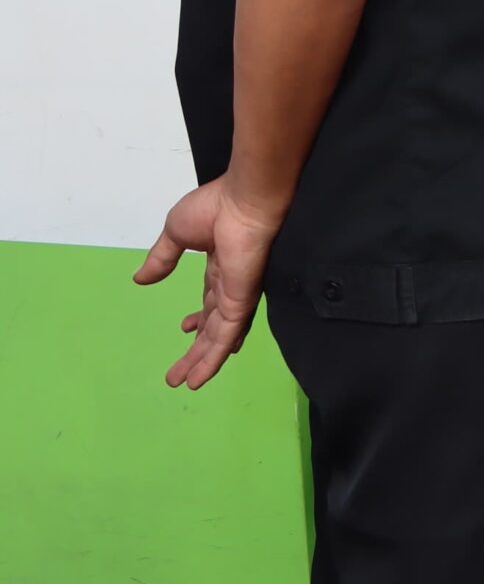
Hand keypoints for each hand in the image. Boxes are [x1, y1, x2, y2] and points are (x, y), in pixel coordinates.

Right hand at [134, 176, 281, 388]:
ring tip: (187, 383)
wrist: (243, 200)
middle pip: (214, 327)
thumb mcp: (176, 233)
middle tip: (180, 373)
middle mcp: (231, 285)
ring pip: (220, 338)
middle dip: (197, 351)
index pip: (210, 301)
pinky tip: (202, 376)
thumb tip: (140, 279)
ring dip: (203, 362)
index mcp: (219, 267)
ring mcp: (238, 295)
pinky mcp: (242, 301)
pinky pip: (228, 335)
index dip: (200, 320)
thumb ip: (161, 259)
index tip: (185, 330)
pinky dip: (215, 357)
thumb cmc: (215, 207)